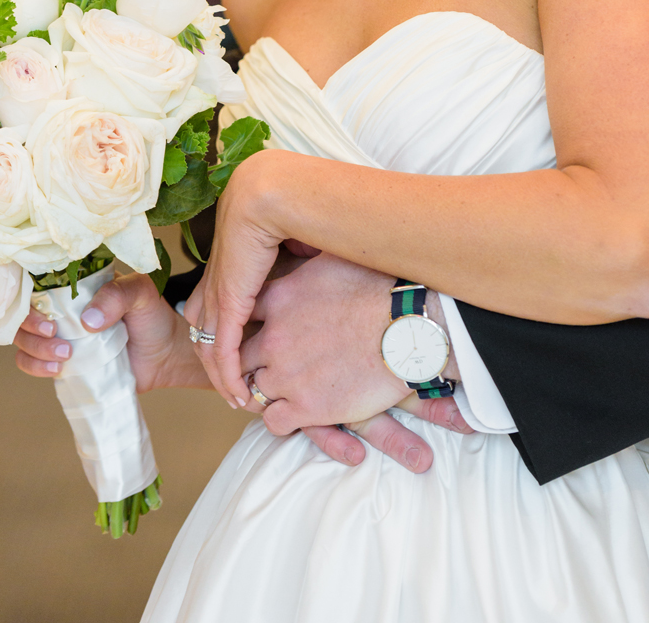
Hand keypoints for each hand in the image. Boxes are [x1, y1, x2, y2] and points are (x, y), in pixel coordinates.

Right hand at [12, 273, 206, 393]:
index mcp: (73, 284)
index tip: (45, 311)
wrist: (166, 355)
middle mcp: (60, 309)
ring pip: (23, 339)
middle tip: (54, 333)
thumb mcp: (141, 293)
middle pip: (23, 312)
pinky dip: (36, 367)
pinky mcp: (62, 362)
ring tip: (65, 356)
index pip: (35, 282)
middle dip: (30, 326)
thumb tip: (87, 321)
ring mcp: (59, 336)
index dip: (27, 294)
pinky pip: (32, 363)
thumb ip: (117, 296)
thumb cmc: (152, 316)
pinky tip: (57, 370)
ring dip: (35, 348)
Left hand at [188, 149, 313, 403]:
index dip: (225, 337)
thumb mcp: (299, 246)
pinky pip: (223, 349)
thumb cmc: (297, 213)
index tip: (244, 360)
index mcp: (230, 269)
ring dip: (224, 379)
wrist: (278, 195)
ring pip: (211, 348)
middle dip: (219, 366)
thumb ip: (300, 262)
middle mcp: (218, 285)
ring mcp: (220, 294)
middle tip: (238, 391)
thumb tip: (314, 264)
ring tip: (240, 401)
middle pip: (206, 335)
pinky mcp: (228, 302)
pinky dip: (227, 375)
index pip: (215, 310)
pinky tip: (236, 395)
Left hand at [231, 251, 475, 463]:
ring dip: (258, 392)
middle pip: (236, 353)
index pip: (235, 311)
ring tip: (269, 392)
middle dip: (241, 361)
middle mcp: (273, 336)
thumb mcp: (335, 257)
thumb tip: (308, 227)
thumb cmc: (383, 286)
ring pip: (250, 389)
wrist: (413, 324)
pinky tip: (288, 415)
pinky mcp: (307, 407)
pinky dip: (278, 420)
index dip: (236, 322)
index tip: (243, 329)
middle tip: (251, 366)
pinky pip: (273, 422)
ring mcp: (286, 374)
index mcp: (278, 298)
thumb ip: (309, 255)